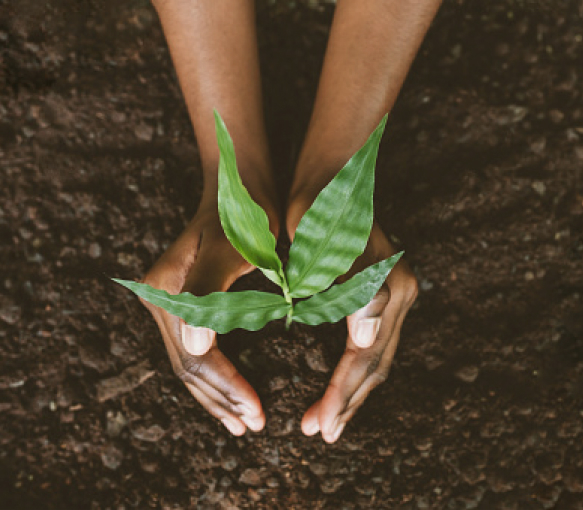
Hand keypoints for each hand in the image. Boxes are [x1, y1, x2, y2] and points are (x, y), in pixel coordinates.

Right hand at [140, 206, 265, 434]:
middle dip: (222, 399)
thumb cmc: (243, 214)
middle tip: (253, 425)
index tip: (257, 412)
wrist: (238, 186)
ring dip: (215, 396)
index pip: (197, 356)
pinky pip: (194, 351)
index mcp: (168, 291)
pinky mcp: (182, 305)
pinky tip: (229, 395)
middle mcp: (160, 300)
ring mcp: (167, 303)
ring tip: (242, 422)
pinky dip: (213, 378)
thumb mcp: (232, 247)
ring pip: (189, 364)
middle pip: (188, 366)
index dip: (227, 387)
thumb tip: (197, 345)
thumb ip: (209, 291)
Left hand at [300, 225, 417, 442]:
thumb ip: (350, 288)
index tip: (316, 426)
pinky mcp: (387, 290)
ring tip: (327, 419)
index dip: (340, 394)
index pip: (363, 356)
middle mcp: (401, 294)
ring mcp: (398, 293)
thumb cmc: (319, 207)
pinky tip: (340, 383)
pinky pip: (375, 342)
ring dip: (353, 391)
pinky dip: (357, 369)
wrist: (332, 173)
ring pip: (378, 357)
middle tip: (318, 432)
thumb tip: (366, 339)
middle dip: (347, 401)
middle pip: (376, 363)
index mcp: (386, 288)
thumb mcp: (324, 244)